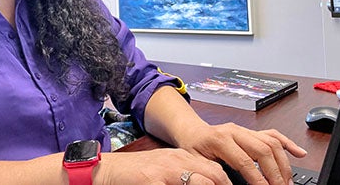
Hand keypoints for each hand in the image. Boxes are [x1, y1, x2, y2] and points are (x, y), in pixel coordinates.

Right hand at [96, 149, 232, 184]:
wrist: (109, 170)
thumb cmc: (138, 174)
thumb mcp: (166, 170)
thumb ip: (187, 176)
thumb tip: (210, 182)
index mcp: (183, 158)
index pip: (216, 170)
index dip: (230, 184)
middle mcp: (178, 161)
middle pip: (214, 174)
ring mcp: (166, 172)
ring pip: (201, 182)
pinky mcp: (153, 181)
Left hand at [177, 122, 306, 184]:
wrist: (191, 131)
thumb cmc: (193, 148)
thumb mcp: (197, 163)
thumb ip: (214, 174)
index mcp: (220, 138)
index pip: (245, 161)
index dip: (258, 179)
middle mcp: (235, 131)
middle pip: (263, 150)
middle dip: (275, 173)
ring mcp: (245, 130)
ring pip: (271, 142)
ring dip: (283, 163)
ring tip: (288, 181)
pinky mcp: (251, 131)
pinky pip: (273, 134)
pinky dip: (288, 144)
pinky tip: (299, 153)